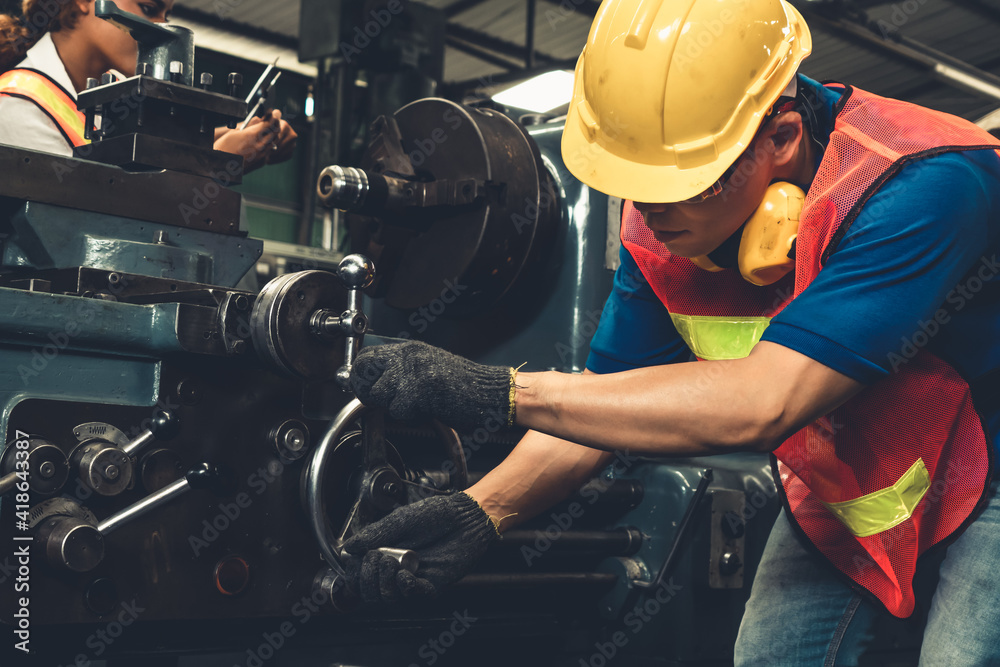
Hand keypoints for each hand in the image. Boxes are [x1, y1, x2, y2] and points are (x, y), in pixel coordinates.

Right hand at [213, 110, 295, 172]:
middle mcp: (259, 146)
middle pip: (274, 133)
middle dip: (275, 125)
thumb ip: (251, 126)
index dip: (274, 117)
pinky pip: (268, 151)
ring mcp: (262, 155)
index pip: (270, 123)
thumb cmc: (225, 148)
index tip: (276, 112)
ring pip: (273, 142)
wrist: (221, 166)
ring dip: (272, 134)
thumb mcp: (236, 132)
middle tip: (275, 118)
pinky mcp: (261, 162)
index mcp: (253, 136)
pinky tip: (261, 142)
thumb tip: (261, 119)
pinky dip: (267, 144)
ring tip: (267, 129)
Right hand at [343, 492, 498, 604]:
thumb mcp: (399, 520)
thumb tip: (349, 548)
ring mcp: (413, 580)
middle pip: (370, 594)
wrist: (465, 515)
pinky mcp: (431, 585)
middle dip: (367, 579)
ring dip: (384, 582)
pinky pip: (411, 596)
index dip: (353, 574)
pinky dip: (404, 587)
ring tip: (392, 562)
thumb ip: (374, 535)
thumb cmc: (436, 514)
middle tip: (377, 557)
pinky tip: (405, 573)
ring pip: (388, 599)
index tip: (356, 560)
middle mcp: (396, 571)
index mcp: (385, 555)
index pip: (359, 577)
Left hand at [349, 340, 515, 430]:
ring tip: (414, 407)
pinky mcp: (420, 389)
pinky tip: (428, 411)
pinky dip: (411, 416)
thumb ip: (402, 372)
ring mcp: (414, 371)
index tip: (365, 389)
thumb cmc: (464, 387)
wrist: (491, 393)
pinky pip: (398, 410)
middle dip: (368, 391)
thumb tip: (375, 386)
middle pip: (363, 371)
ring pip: (378, 394)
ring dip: (393, 406)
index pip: (366, 356)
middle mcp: (409, 355)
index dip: (361, 376)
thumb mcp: (429, 369)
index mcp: (410, 350)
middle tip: (383, 402)